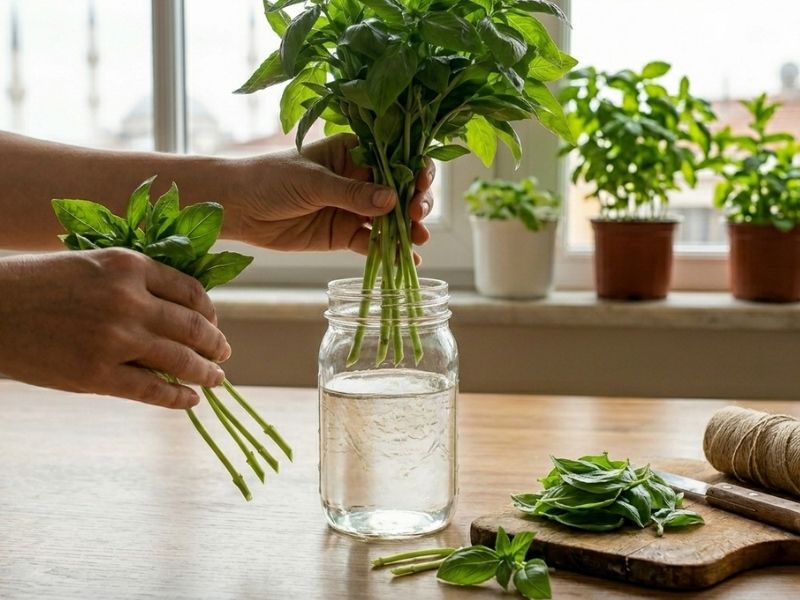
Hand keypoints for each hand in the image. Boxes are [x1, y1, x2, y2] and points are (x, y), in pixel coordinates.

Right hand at [0, 249, 229, 408]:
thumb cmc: (39, 284)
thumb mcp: (92, 265)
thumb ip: (135, 282)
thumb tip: (180, 310)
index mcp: (129, 266)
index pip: (190, 290)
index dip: (209, 311)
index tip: (214, 322)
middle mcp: (129, 300)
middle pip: (193, 326)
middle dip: (216, 344)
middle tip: (224, 353)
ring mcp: (114, 339)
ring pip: (180, 360)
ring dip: (206, 372)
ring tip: (216, 379)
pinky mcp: (96, 375)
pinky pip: (152, 390)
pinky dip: (178, 398)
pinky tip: (191, 401)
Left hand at [227, 134, 434, 257]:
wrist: (237, 207)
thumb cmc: (270, 178)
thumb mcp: (312, 181)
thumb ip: (351, 193)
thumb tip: (392, 200)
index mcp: (354, 152)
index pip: (394, 157)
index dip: (413, 170)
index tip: (419, 184)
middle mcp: (359, 179)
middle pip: (399, 190)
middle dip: (415, 201)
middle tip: (416, 215)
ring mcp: (352, 208)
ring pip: (390, 219)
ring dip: (408, 229)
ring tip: (419, 240)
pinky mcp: (342, 234)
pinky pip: (371, 244)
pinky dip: (388, 253)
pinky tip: (405, 262)